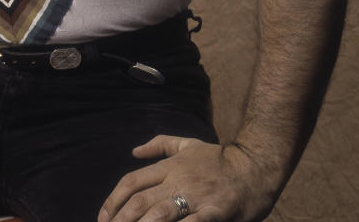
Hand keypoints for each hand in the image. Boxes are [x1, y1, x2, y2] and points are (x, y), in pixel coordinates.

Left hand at [98, 136, 277, 221]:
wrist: (255, 166)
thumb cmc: (219, 158)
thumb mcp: (187, 144)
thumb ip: (160, 145)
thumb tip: (134, 150)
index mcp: (169, 167)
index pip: (132, 181)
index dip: (114, 199)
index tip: (103, 216)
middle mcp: (178, 180)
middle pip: (141, 200)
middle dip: (121, 218)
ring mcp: (197, 195)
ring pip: (161, 212)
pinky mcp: (216, 210)